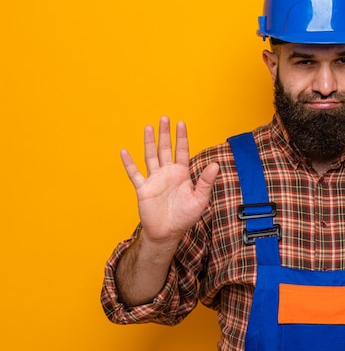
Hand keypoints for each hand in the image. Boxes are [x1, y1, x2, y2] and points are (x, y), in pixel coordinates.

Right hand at [120, 116, 218, 243]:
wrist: (168, 233)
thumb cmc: (185, 217)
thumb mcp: (200, 199)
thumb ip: (206, 182)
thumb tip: (215, 165)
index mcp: (182, 174)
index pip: (182, 151)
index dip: (182, 137)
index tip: (181, 123)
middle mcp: (168, 173)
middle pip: (166, 149)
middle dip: (165, 133)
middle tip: (164, 118)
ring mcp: (155, 179)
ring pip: (151, 156)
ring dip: (149, 142)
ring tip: (148, 127)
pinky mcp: (143, 189)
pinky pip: (135, 174)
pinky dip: (129, 163)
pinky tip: (124, 151)